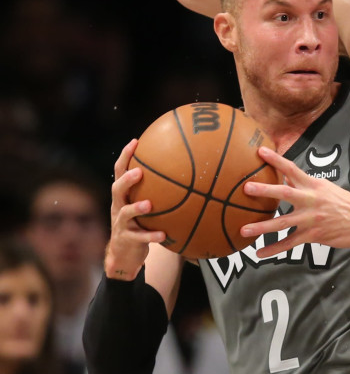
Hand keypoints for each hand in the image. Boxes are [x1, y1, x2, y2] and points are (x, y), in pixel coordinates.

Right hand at [104, 139, 165, 280]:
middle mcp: (118, 206)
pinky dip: (151, 235)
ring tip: (149, 204)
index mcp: (123, 195)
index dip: (125, 156)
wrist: (124, 253)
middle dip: (127, 179)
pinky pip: (139, 237)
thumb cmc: (139, 223)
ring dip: (137, 208)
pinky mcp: (127, 240)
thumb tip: (185, 171)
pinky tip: (163, 234)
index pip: (120, 171)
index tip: (135, 141)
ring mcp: (121, 224)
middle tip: (139, 172)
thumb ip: (156, 190)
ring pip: (125, 213)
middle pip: (117, 189)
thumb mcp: (144, 205)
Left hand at [241, 146, 349, 257]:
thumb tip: (286, 178)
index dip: (275, 160)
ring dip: (262, 227)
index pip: (291, 169)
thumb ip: (304, 184)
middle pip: (284, 193)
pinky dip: (274, 249)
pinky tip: (260, 253)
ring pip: (282, 223)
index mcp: (313, 185)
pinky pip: (290, 243)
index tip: (260, 152)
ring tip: (244, 230)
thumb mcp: (325, 188)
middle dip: (265, 191)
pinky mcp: (312, 235)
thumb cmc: (344, 203)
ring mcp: (310, 219)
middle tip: (246, 188)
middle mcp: (310, 200)